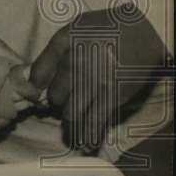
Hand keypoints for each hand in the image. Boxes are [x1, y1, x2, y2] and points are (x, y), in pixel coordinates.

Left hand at [29, 5, 166, 152]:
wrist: (142, 33)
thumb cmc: (102, 30)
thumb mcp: (72, 30)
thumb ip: (50, 54)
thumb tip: (33, 83)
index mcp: (65, 43)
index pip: (39, 72)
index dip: (35, 86)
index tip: (36, 92)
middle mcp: (79, 62)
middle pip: (55, 96)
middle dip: (55, 102)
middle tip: (61, 103)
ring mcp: (97, 81)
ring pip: (72, 113)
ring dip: (69, 121)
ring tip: (71, 125)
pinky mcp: (114, 96)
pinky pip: (96, 121)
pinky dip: (88, 134)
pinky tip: (85, 144)